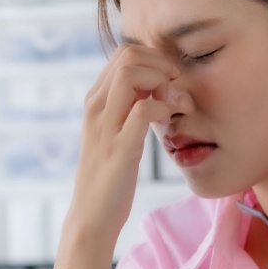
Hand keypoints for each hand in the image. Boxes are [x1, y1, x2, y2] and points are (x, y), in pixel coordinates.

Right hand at [49, 44, 179, 268]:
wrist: (93, 216)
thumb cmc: (110, 175)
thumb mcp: (117, 132)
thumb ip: (130, 106)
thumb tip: (156, 85)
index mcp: (95, 100)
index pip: (123, 52)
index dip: (153, 59)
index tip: (169, 82)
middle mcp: (96, 107)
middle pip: (128, 55)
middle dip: (160, 64)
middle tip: (175, 90)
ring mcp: (105, 126)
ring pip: (131, 73)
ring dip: (162, 81)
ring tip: (174, 104)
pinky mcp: (120, 148)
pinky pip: (144, 109)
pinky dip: (163, 108)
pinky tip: (167, 124)